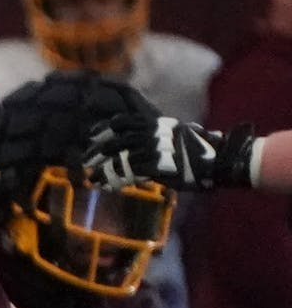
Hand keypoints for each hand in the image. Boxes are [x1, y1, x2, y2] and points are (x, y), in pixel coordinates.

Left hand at [84, 114, 256, 190]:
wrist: (221, 160)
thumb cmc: (200, 151)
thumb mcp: (177, 136)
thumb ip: (158, 137)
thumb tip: (140, 143)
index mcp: (157, 124)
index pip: (124, 122)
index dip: (104, 128)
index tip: (91, 135)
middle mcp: (155, 134)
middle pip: (117, 140)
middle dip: (98, 151)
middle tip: (85, 160)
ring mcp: (157, 149)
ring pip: (121, 157)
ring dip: (103, 169)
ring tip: (91, 178)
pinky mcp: (160, 166)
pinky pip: (131, 173)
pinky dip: (116, 180)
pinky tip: (108, 186)